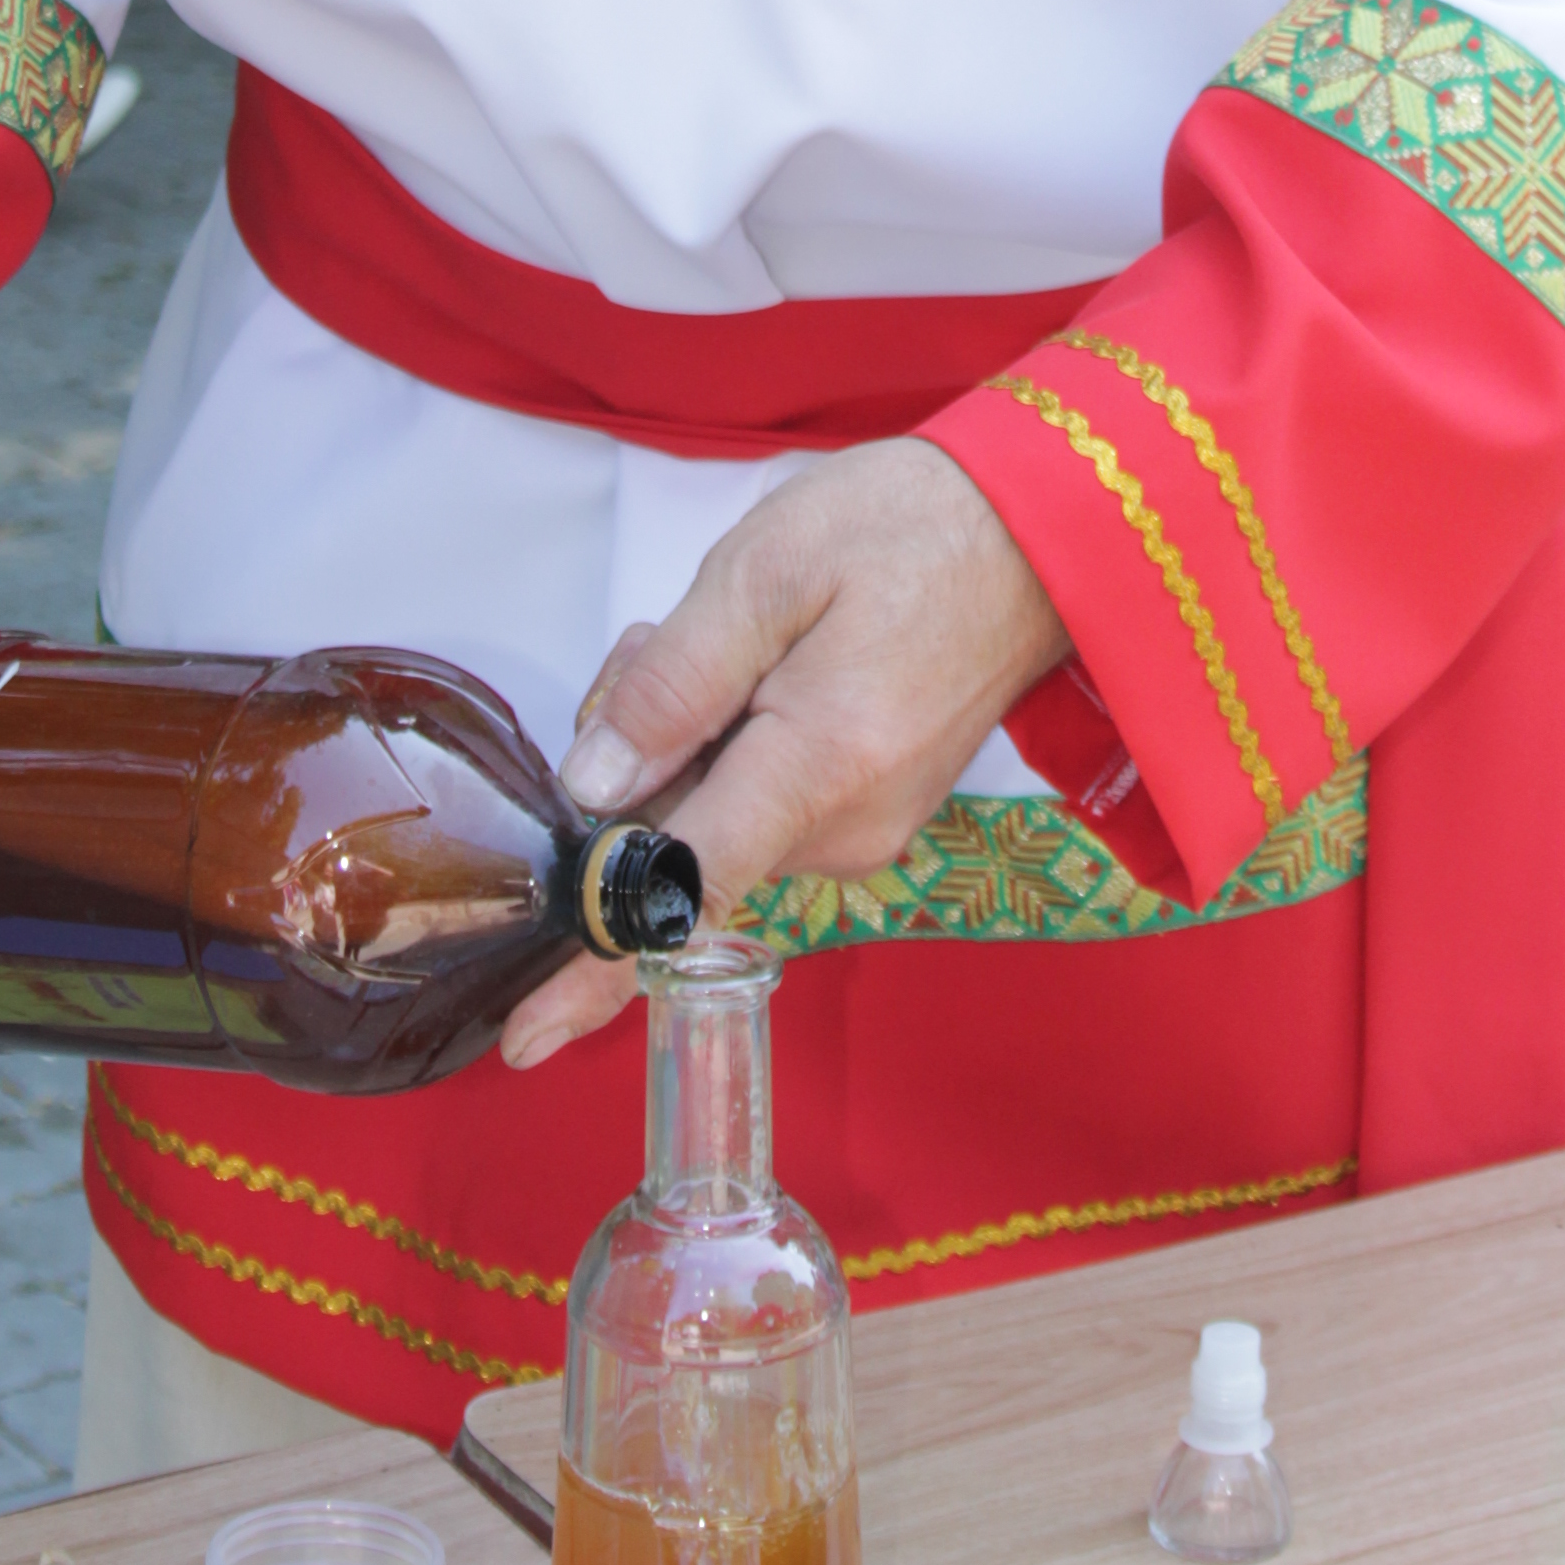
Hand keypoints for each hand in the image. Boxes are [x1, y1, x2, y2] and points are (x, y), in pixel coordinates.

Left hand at [500, 437, 1067, 1068]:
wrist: (1038, 531)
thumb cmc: (905, 528)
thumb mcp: (767, 569)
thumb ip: (675, 683)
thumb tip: (594, 787)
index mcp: (817, 768)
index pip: (681, 893)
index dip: (595, 965)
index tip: (526, 1037)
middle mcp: (847, 830)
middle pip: (679, 839)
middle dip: (635, 761)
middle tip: (661, 641)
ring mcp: (867, 830)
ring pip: (715, 817)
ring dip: (684, 744)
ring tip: (727, 636)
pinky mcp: (875, 813)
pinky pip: (762, 804)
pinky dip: (731, 749)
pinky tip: (754, 666)